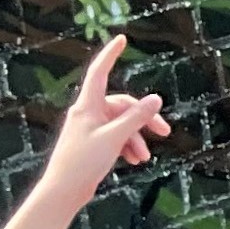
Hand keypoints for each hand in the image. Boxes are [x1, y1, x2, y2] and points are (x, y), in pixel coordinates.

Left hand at [35, 34, 169, 207]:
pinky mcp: (93, 143)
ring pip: (121, 124)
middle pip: (122, 106)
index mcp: (87, 106)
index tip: (122, 39)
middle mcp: (87, 113)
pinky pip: (116, 137)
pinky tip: (135, 161)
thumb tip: (156, 98)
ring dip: (137, 138)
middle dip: (143, 118)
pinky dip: (128, 146)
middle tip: (165, 133)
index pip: (100, 73)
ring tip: (144, 158)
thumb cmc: (84, 162)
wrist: (64, 189)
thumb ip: (136, 118)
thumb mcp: (115, 138)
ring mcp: (90, 128)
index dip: (111, 55)